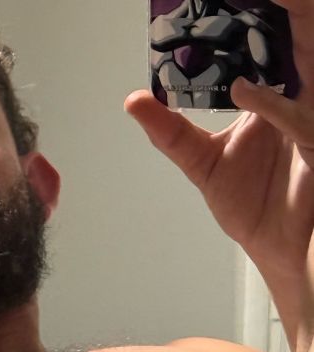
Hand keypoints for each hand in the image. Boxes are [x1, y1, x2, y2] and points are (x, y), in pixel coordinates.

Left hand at [125, 0, 313, 340]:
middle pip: (291, 39)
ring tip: (265, 6)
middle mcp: (298, 95)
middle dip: (280, 12)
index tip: (213, 0)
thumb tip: (134, 102)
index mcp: (273, 92)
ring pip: (304, 62)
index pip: (263, 40)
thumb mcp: (202, 164)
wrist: (279, 248)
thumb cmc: (253, 204)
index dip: (250, 12)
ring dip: (285, 33)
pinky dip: (274, 107)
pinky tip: (245, 93)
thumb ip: (171, 133)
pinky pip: (300, 120)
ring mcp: (310, 118)